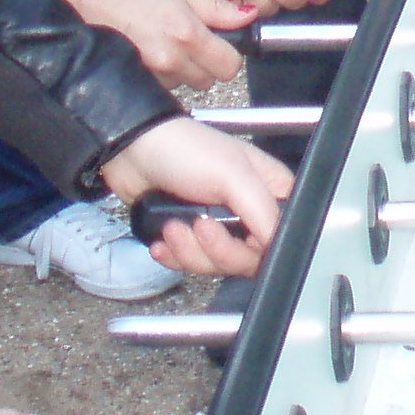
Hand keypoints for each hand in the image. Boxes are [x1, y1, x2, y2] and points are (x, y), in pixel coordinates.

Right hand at [58, 0, 248, 89]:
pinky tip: (147, 53)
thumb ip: (214, 9)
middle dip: (206, 64)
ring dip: (181, 70)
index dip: (230, 54)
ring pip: (183, 84)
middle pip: (208, 80)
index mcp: (184, 33)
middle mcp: (167, 60)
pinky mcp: (131, 82)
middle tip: (191, 40)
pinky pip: (160, 87)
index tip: (222, 43)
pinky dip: (160, 75)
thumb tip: (247, 16)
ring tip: (163, 42)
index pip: (229, 66)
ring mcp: (147, 75)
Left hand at [101, 117, 294, 278]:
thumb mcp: (233, 175)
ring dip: (189, 251)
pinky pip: (191, 264)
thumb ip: (263, 211)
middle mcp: (248, 211)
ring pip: (218, 264)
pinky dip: (175, 256)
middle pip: (248, 258)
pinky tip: (164, 239)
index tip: (239, 237)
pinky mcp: (192, 236)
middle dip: (216, 249)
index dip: (260, 247)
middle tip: (199, 226)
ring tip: (173, 227)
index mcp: (269, 190)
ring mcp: (220, 225)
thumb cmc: (184, 150)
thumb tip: (277, 245)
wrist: (133, 150)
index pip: (281, 236)